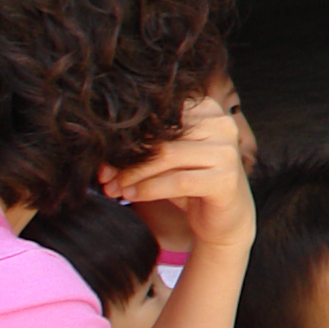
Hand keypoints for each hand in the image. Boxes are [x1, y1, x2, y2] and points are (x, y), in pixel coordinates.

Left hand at [100, 90, 256, 257]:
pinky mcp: (226, 179)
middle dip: (127, 158)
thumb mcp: (168, 162)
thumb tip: (102, 159)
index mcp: (208, 110)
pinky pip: (178, 180)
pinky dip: (149, 189)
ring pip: (166, 156)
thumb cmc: (193, 184)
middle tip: (104, 176)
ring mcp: (227, 151)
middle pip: (161, 136)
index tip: (104, 154)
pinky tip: (132, 196)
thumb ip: (144, 152)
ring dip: (133, 174)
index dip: (130, 135)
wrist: (227, 217)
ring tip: (115, 187)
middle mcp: (221, 124)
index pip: (161, 116)